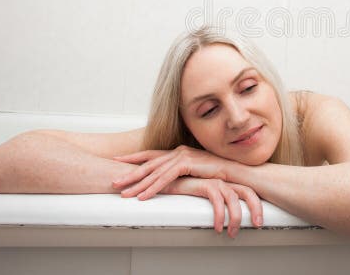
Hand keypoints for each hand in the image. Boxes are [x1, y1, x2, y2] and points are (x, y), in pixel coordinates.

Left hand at [111, 145, 226, 200]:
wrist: (236, 170)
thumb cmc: (219, 172)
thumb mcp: (196, 171)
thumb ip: (183, 172)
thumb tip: (172, 180)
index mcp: (178, 152)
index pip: (151, 154)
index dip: (133, 157)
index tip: (117, 160)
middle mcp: (178, 151)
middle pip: (148, 163)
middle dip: (129, 172)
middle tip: (114, 181)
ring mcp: (182, 156)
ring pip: (154, 172)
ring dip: (137, 184)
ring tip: (124, 194)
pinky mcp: (187, 164)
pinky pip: (165, 179)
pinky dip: (153, 188)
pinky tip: (143, 197)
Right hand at [161, 177, 262, 237]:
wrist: (167, 176)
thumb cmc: (186, 187)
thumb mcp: (205, 196)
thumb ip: (217, 202)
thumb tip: (228, 221)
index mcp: (227, 182)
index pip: (248, 191)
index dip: (257, 205)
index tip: (259, 220)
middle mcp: (224, 180)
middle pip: (248, 191)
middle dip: (256, 208)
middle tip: (258, 225)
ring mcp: (215, 180)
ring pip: (234, 197)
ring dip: (236, 217)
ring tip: (233, 232)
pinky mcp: (204, 183)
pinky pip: (217, 200)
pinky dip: (219, 214)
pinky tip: (218, 226)